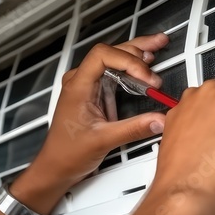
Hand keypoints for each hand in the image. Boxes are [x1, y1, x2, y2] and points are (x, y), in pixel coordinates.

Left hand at [28, 34, 170, 191]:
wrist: (55, 167)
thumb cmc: (66, 153)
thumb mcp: (103, 141)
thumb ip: (134, 129)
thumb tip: (159, 119)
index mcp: (78, 86)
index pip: (103, 56)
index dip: (128, 61)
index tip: (146, 77)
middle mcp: (81, 81)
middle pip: (111, 52)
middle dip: (137, 51)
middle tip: (159, 49)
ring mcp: (88, 86)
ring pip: (113, 59)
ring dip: (136, 54)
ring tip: (157, 47)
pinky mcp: (95, 93)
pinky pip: (114, 73)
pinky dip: (131, 68)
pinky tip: (146, 65)